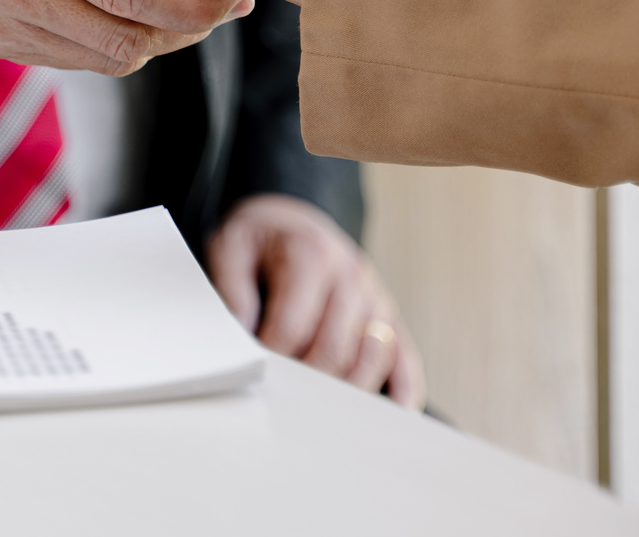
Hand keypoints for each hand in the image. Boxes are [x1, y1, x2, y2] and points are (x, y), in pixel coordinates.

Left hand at [207, 194, 425, 409]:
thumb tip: (241, 339)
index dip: (270, 361)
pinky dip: (405, 393)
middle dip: (305, 384)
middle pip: (335, 350)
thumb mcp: (232, 247)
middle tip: (278, 405)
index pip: (293, 328)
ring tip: (319, 418)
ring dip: (348, 393)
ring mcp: (376, 297)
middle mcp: (351, 275)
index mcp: (312, 254)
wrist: (294, 219)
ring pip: (374, 358)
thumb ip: (232, 290)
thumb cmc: (262, 240)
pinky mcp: (390, 317)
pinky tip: (393, 417)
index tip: (251, 379)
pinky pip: (407, 360)